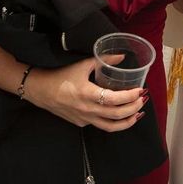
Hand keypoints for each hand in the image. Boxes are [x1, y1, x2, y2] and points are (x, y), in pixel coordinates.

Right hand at [24, 56, 144, 130]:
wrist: (40, 90)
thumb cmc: (60, 75)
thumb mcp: (82, 65)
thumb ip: (103, 60)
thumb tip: (122, 56)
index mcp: (87, 94)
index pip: (114, 99)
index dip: (130, 97)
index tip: (140, 90)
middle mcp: (87, 110)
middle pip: (116, 115)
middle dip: (133, 108)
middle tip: (142, 99)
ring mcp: (84, 119)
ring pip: (110, 127)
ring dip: (127, 121)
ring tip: (138, 113)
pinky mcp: (81, 123)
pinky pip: (100, 125)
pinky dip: (113, 121)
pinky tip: (120, 114)